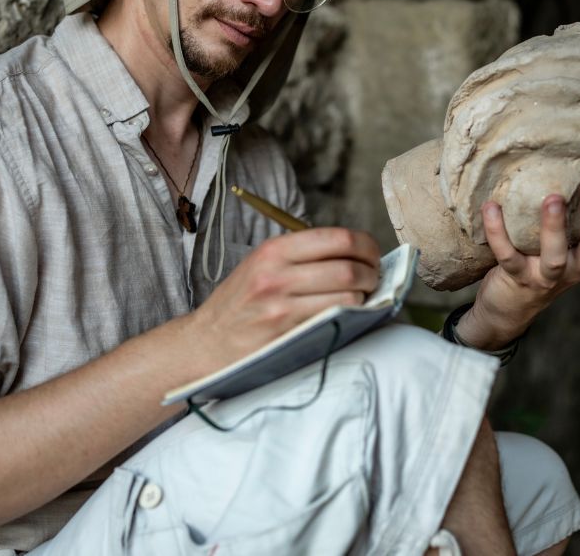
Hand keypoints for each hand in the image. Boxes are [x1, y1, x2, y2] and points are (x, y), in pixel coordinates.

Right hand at [189, 227, 380, 369]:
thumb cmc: (240, 303)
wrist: (206, 342)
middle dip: (372, 274)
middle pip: (349, 267)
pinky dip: (352, 316)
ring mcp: (282, 305)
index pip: (339, 237)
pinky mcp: (287, 332)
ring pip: (348, 295)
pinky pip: (336, 319)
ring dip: (366, 298)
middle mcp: (277, 273)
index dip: (367, 246)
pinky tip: (350, 315)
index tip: (372, 255)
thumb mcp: (262, 265)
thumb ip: (301, 255)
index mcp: (275, 249)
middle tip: (374, 279)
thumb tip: (354, 250)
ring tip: (362, 299)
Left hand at [455, 180, 579, 349]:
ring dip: (553, 227)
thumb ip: (578, 216)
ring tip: (551, 198)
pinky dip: (498, 231)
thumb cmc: (541, 262)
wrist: (508, 308)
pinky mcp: (517, 278)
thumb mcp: (568, 242)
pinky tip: (491, 207)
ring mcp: (548, 276)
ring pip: (556, 256)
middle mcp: (576, 267)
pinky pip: (508, 255)